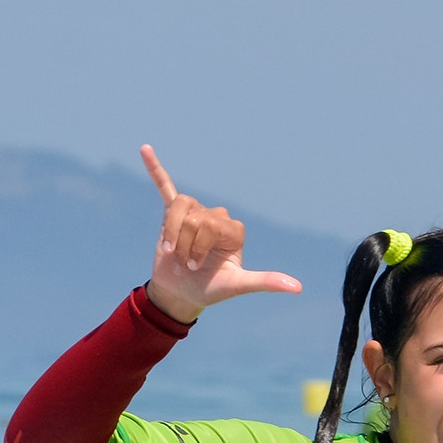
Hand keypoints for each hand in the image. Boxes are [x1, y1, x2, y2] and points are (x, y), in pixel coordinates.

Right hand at [137, 144, 303, 322]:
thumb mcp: (238, 285)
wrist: (181, 293)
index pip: (212, 223)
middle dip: (186, 244)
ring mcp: (194, 214)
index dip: (199, 246)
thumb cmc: (211, 289)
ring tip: (174, 252)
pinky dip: (155, 168)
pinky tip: (145, 149)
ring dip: (172, 234)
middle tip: (187, 264)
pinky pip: (164, 186)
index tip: (198, 267)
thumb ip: (265, 282)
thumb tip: (298, 288)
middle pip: (195, 218)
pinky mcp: (172, 214)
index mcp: (233, 229)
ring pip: (179, 208)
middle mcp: (216, 217)